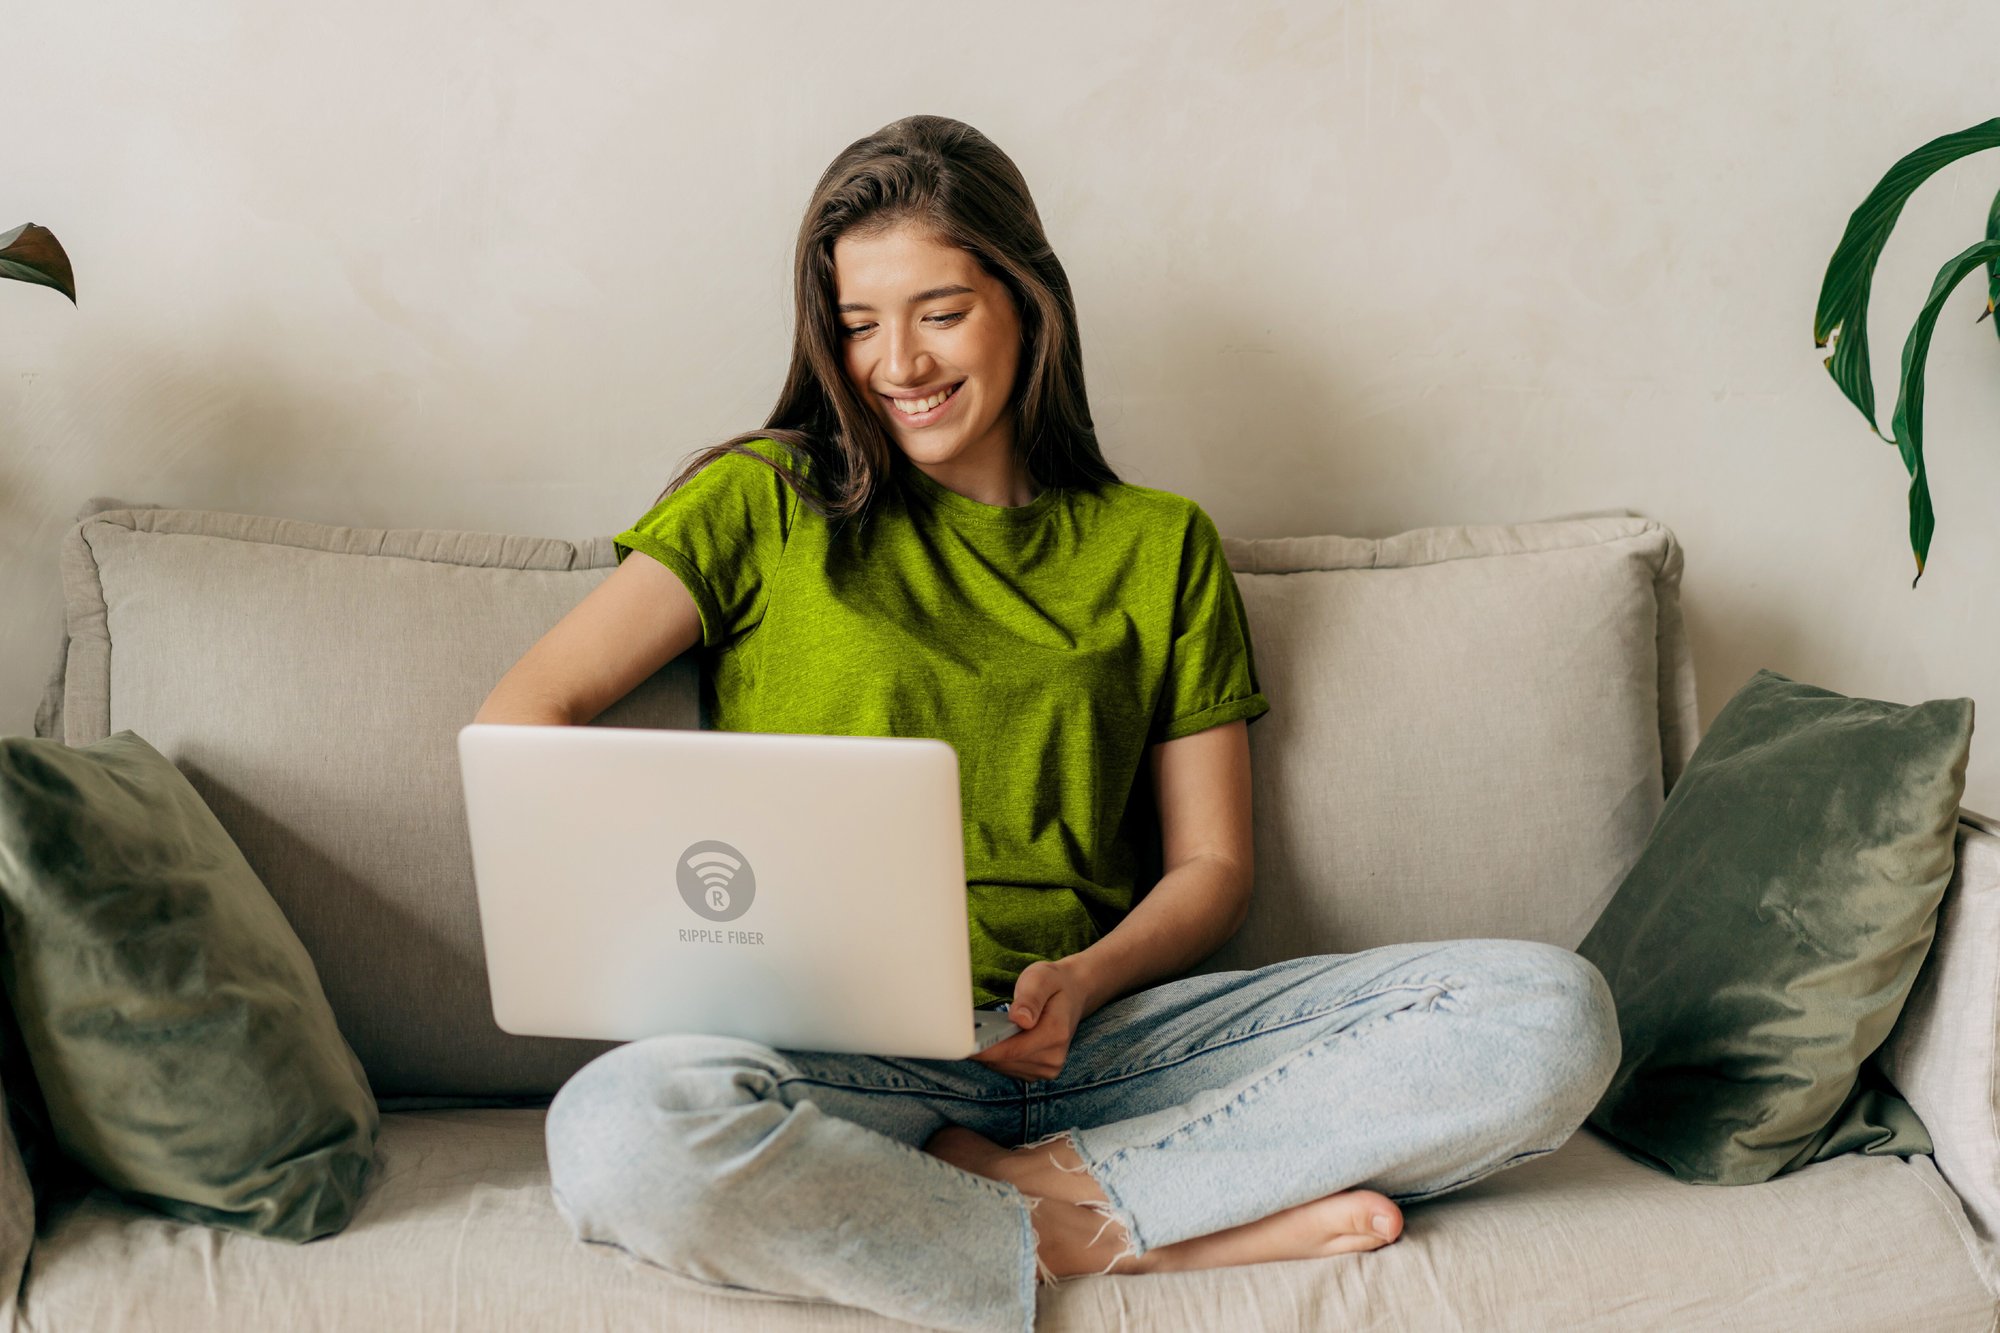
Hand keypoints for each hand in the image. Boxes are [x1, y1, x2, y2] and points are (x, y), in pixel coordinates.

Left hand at [970, 958, 1088, 1081]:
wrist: (1073, 993)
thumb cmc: (1052, 984)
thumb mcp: (1041, 978)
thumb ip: (1030, 998)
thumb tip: (1020, 1019)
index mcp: (1055, 1033)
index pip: (1011, 1050)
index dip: (984, 1049)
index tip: (961, 1044)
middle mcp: (1053, 1056)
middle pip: (1004, 1061)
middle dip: (984, 1047)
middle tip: (966, 1030)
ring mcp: (1047, 1068)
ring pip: (1003, 1067)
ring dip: (989, 1052)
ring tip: (980, 1032)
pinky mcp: (1038, 1072)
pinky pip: (1008, 1069)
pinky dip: (997, 1056)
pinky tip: (993, 1039)